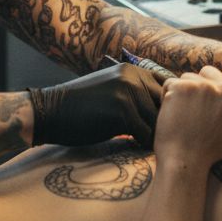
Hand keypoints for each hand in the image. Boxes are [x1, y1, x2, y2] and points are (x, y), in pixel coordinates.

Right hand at [28, 64, 163, 146]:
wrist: (51, 112)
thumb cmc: (82, 106)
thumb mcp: (111, 88)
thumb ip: (135, 92)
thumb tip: (164, 108)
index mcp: (133, 70)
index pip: (168, 86)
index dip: (170, 106)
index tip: (166, 122)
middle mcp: (133, 77)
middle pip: (167, 103)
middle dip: (168, 122)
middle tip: (164, 138)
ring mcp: (127, 93)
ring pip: (158, 120)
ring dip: (158, 136)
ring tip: (153, 147)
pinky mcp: (121, 112)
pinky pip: (146, 133)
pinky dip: (145, 145)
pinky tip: (139, 150)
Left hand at [154, 66, 221, 167]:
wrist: (185, 161)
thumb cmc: (210, 153)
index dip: (220, 81)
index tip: (210, 95)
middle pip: (209, 71)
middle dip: (200, 84)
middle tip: (193, 108)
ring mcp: (205, 86)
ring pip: (189, 77)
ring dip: (183, 91)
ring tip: (183, 114)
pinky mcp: (183, 87)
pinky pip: (171, 83)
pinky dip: (167, 96)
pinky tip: (171, 113)